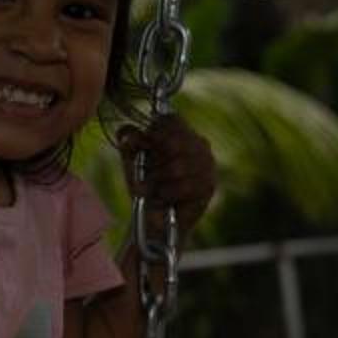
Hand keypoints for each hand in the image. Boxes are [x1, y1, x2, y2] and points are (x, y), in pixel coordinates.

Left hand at [117, 114, 215, 243]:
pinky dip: (168, 194)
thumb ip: (129, 140)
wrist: (154, 218)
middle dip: (154, 161)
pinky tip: (165, 198)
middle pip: (174, 142)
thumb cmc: (145, 184)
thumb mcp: (131, 159)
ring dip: (159, 181)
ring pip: (178, 166)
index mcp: (182, 131)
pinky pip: (185, 186)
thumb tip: (129, 135)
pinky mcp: (209, 185)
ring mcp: (208, 164)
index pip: (171, 119)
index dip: (153, 132)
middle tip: (146, 173)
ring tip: (154, 189)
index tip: (143, 146)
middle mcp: (200, 144)